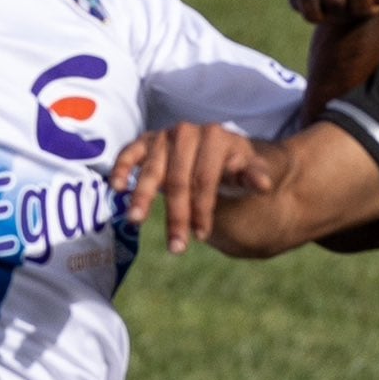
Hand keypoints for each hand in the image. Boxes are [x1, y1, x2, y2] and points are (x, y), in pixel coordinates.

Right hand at [110, 120, 276, 255]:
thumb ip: (255, 176)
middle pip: (178, 179)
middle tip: (176, 247)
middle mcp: (187, 132)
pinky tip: (117, 187)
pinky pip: (131, 152)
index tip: (201, 236)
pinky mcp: (147, 142)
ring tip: (136, 221)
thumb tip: (261, 183)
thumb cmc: (241, 166)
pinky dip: (122, 167)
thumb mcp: (255, 171)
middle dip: (177, 214)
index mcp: (216, 137)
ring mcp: (165, 136)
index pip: (205, 178)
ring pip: (152, 169)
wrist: (226, 152)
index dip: (203, 209)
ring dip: (142, 196)